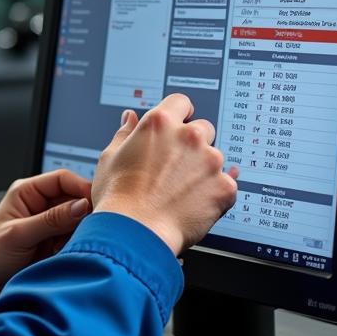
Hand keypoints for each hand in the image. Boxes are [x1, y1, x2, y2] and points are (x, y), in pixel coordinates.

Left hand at [0, 169, 92, 300]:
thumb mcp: (18, 235)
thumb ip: (51, 220)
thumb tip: (82, 205)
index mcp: (28, 192)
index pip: (62, 179)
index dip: (81, 187)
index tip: (97, 202)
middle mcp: (41, 205)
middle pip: (75, 199)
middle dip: (84, 213)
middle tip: (91, 229)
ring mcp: (49, 224)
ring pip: (78, 220)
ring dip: (80, 232)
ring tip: (75, 245)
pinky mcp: (55, 243)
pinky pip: (75, 239)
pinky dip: (76, 245)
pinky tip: (70, 254)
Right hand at [91, 93, 238, 255]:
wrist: (134, 233)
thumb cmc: (117, 197)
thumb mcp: (110, 158)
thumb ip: (125, 133)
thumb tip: (130, 118)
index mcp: (160, 124)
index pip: (181, 102)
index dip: (179, 113)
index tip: (177, 124)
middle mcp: (189, 136)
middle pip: (203, 128)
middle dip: (193, 143)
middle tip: (175, 167)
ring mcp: (210, 161)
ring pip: (214, 158)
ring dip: (203, 169)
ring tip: (181, 192)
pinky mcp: (224, 187)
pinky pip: (226, 185)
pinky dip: (215, 193)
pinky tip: (195, 203)